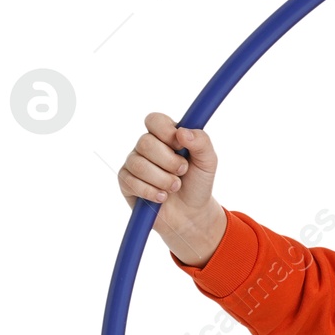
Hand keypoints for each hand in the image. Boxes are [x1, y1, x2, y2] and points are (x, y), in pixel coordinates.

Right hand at [119, 112, 223, 262]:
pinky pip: (131, 182)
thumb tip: (182, 132)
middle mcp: (147, 146)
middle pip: (145, 142)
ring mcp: (134, 163)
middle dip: (169, 161)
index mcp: (165, 136)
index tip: (181, 145)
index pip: (154, 120)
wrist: (191, 214)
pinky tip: (162, 197)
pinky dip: (151, 192)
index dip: (166, 132)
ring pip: (138, 164)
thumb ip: (202, 142)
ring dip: (162, 179)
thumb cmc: (198, 184)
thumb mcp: (208, 162)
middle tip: (183, 171)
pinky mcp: (126, 182)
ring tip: (175, 187)